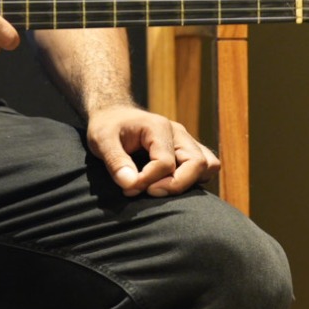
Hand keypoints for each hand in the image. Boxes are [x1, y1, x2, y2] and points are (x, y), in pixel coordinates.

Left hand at [86, 104, 220, 197]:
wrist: (113, 115)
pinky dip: (194, 180)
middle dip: (174, 185)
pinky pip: (206, 167)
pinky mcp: (188, 151)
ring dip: (188, 183)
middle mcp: (178, 133)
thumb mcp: (101, 140)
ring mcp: (186, 141)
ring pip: (207, 165)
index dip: (148, 181)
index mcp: (158, 127)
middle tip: (148, 193)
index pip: (165, 162)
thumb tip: (130, 185)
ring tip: (160, 189)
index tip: (128, 188)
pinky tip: (169, 185)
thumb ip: (115, 161)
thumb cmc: (107, 127)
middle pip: (196, 164)